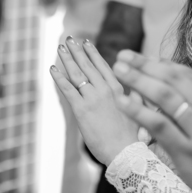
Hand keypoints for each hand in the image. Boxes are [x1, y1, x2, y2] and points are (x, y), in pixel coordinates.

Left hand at [49, 37, 139, 164]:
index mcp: (119, 90)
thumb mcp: (139, 110)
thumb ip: (135, 95)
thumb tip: (138, 87)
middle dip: (77, 51)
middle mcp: (106, 90)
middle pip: (88, 66)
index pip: (103, 66)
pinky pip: (67, 89)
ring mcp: (93, 98)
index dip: (93, 53)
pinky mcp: (82, 109)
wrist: (126, 152)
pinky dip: (59, 78)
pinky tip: (52, 68)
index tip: (86, 42)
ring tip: (60, 48)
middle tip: (69, 39)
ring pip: (77, 74)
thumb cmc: (133, 136)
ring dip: (67, 59)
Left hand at [111, 51, 191, 192]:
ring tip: (119, 69)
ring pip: (165, 97)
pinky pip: (160, 125)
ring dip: (138, 80)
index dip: (165, 66)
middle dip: (146, 65)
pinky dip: (139, 110)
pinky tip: (123, 101)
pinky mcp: (190, 155)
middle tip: (124, 56)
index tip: (147, 61)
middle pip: (175, 80)